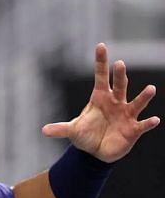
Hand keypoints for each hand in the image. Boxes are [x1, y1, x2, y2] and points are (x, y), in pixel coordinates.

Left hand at [42, 43, 159, 162]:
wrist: (96, 151)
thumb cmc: (86, 135)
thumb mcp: (72, 130)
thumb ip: (60, 129)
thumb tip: (43, 131)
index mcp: (100, 98)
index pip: (101, 76)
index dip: (101, 62)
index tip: (101, 45)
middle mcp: (115, 102)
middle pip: (119, 86)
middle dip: (120, 75)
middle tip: (120, 64)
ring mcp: (126, 115)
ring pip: (136, 103)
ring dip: (144, 96)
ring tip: (150, 89)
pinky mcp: (133, 129)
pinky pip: (142, 125)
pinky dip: (148, 123)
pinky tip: (153, 120)